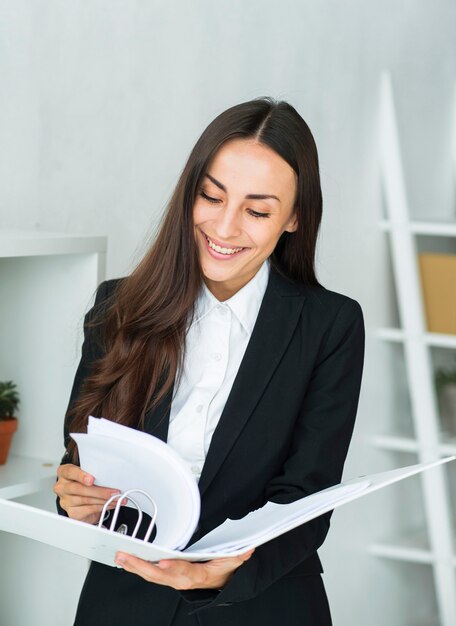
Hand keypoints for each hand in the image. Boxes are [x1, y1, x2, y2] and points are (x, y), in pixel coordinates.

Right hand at [54, 463, 123, 524]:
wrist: (81, 499)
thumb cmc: (84, 482)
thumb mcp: (87, 473)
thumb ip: (93, 472)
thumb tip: (111, 475)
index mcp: (64, 473)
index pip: (70, 472)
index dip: (81, 476)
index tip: (92, 479)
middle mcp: (62, 487)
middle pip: (79, 489)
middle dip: (99, 491)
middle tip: (114, 491)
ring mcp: (66, 501)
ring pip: (86, 500)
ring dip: (104, 499)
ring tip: (116, 498)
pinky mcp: (72, 512)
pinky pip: (89, 509)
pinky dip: (102, 506)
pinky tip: (110, 504)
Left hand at [114, 548, 254, 590]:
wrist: (220, 582)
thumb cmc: (223, 570)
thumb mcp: (234, 561)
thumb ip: (239, 555)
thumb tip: (248, 549)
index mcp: (199, 574)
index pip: (186, 571)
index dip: (174, 567)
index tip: (163, 561)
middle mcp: (183, 579)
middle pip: (161, 575)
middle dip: (142, 566)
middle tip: (126, 556)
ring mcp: (173, 580)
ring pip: (152, 576)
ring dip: (135, 567)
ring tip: (120, 556)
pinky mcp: (167, 577)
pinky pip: (151, 574)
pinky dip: (138, 568)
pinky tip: (126, 561)